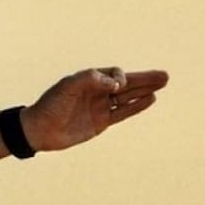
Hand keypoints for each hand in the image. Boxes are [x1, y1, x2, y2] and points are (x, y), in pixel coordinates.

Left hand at [21, 67, 168, 151]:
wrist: (39, 130)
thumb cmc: (50, 105)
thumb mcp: (67, 87)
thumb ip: (90, 79)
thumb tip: (115, 84)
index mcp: (90, 79)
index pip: (114, 74)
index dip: (120, 78)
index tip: (116, 86)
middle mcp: (98, 92)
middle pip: (127, 83)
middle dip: (145, 79)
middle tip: (164, 76)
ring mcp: (101, 107)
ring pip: (129, 97)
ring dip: (145, 91)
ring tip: (163, 84)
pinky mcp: (102, 122)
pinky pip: (123, 113)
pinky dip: (137, 107)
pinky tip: (150, 99)